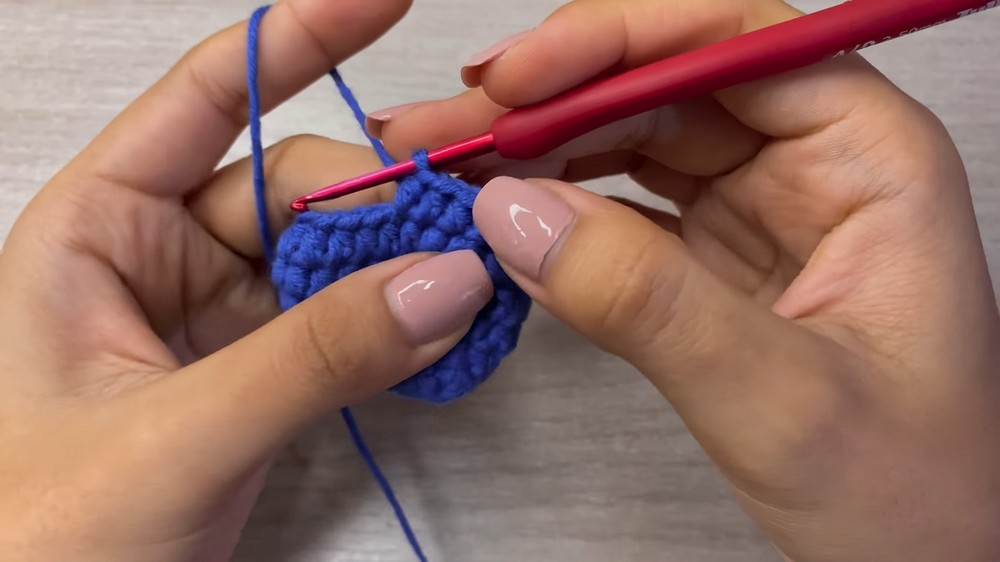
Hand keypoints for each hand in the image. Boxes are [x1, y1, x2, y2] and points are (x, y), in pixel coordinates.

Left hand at [0, 1, 494, 559]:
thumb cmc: (33, 543)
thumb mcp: (172, 438)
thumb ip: (312, 358)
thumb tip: (446, 281)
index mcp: (95, 230)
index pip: (208, 98)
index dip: (299, 38)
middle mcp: (156, 256)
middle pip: (295, 183)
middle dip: (380, 201)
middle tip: (461, 233)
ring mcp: (213, 316)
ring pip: (330, 254)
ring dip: (400, 267)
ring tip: (466, 290)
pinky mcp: (257, 370)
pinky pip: (343, 320)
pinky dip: (395, 324)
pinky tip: (440, 334)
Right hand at [376, 0, 999, 559]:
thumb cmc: (913, 495)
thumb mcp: (781, 400)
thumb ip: (646, 302)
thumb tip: (511, 211)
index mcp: (868, 159)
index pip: (733, 46)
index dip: (616, 44)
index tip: (514, 81)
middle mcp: (813, 167)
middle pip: (665, 86)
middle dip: (550, 98)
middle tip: (446, 127)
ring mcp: (758, 215)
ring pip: (634, 142)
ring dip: (539, 149)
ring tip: (451, 165)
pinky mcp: (714, 266)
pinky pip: (623, 213)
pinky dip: (556, 213)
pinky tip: (502, 221)